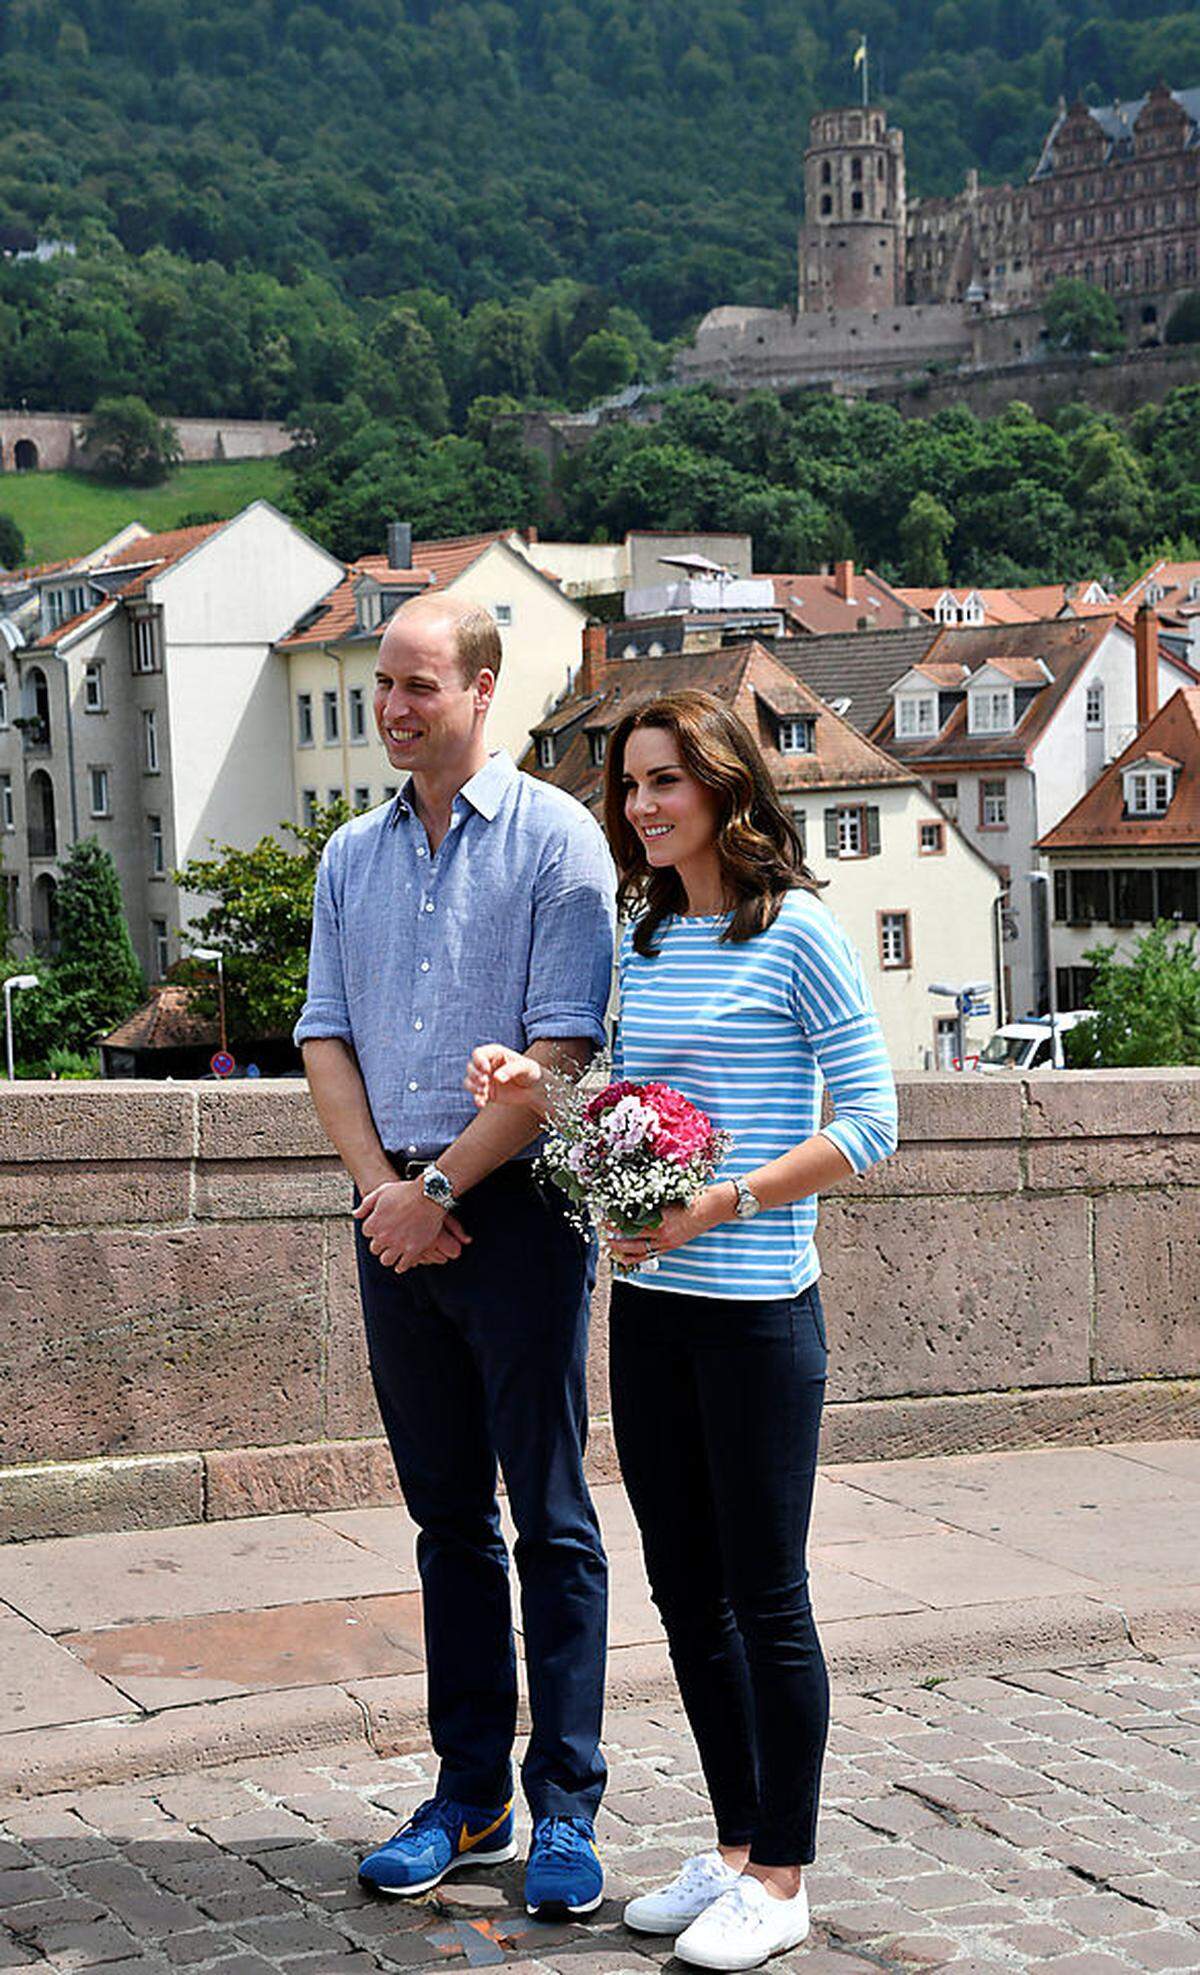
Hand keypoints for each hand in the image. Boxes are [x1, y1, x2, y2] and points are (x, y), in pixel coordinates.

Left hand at [354, 1179, 470, 1272]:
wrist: (429, 1195)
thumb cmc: (406, 1191)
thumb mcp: (381, 1192)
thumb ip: (366, 1205)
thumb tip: (355, 1215)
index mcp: (374, 1223)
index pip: (367, 1233)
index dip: (375, 1229)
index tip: (382, 1226)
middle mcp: (383, 1236)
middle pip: (375, 1249)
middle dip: (381, 1244)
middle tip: (389, 1240)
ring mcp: (398, 1245)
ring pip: (386, 1260)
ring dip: (389, 1256)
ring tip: (394, 1252)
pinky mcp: (413, 1250)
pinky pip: (402, 1265)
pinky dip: (401, 1265)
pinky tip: (403, 1261)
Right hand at [465, 1043, 542, 1110]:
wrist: (536, 1088)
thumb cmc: (531, 1072)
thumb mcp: (525, 1067)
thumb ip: (511, 1070)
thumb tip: (496, 1078)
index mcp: (495, 1054)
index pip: (479, 1054)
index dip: (478, 1061)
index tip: (486, 1070)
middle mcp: (487, 1065)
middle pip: (471, 1068)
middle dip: (474, 1076)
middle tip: (484, 1082)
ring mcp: (486, 1079)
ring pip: (469, 1081)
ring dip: (473, 1087)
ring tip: (483, 1092)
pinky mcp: (487, 1092)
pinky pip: (476, 1096)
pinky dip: (477, 1099)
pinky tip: (482, 1104)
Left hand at [606, 1183, 734, 1267]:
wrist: (714, 1207)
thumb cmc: (694, 1196)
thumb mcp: (671, 1194)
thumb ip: (652, 1199)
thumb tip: (631, 1197)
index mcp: (662, 1219)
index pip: (632, 1223)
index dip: (617, 1222)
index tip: (605, 1216)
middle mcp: (663, 1234)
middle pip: (632, 1239)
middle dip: (615, 1237)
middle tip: (601, 1232)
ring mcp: (667, 1243)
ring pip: (639, 1251)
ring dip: (622, 1250)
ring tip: (609, 1247)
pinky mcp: (671, 1246)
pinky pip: (650, 1255)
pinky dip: (636, 1258)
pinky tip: (625, 1258)